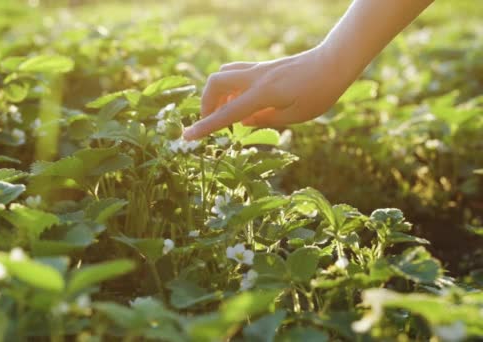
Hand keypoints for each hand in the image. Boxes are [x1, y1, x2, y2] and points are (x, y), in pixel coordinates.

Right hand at [182, 46, 354, 139]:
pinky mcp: (262, 67)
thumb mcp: (295, 116)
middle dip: (206, 103)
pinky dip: (230, 88)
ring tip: (228, 112)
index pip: (227, 113)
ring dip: (217, 93)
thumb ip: (264, 120)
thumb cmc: (319, 92)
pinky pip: (235, 73)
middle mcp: (256, 78)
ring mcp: (258, 69)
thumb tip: (241, 122)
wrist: (334, 62)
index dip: (205, 127)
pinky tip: (243, 101)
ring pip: (223, 74)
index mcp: (264, 94)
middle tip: (213, 121)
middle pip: (215, 82)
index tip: (186, 137)